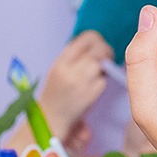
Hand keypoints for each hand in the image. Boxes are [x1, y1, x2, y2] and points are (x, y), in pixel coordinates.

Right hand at [41, 32, 116, 152]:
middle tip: (104, 61)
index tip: (99, 49)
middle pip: (99, 48)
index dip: (98, 41)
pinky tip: (93, 89)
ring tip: (96, 76)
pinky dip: (102, 83)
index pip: (88, 37)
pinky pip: (103, 81)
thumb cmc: (57, 94)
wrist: (50, 119)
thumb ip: (76, 56)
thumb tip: (98, 45)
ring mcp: (80, 80)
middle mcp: (70, 68)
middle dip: (106, 53)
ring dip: (104, 68)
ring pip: (102, 63)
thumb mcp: (60, 69)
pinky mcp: (90, 93)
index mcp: (62, 60)